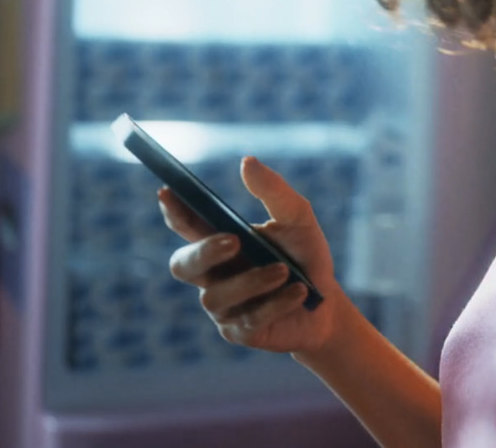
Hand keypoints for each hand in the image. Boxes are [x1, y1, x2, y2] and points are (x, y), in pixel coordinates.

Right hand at [159, 156, 346, 360]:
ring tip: (284, 271)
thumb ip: (273, 191)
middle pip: (182, 265)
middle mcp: (213, 275)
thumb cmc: (305, 256)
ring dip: (252, 281)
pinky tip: (299, 292)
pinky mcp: (239, 332)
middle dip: (204, 252)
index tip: (167, 192)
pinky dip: (276, 303)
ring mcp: (223, 307)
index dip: (173, 211)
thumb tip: (246, 162)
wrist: (328, 305)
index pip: (186, 225)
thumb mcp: (298, 219)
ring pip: (216, 296)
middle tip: (235, 241)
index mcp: (220, 241)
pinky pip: (247, 319)